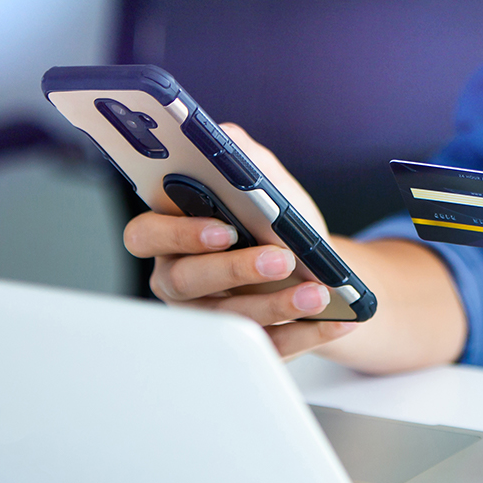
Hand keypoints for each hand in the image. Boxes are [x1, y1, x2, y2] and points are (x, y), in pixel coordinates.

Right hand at [122, 123, 356, 356]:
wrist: (310, 263)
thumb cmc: (272, 220)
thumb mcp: (264, 183)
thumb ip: (241, 157)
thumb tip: (225, 136)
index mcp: (169, 233)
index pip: (146, 234)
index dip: (177, 233)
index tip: (221, 229)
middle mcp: (178, 277)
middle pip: (188, 279)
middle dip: (236, 268)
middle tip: (281, 258)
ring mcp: (208, 315)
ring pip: (231, 317)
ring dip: (278, 305)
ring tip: (318, 293)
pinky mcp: (244, 342)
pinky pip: (269, 346)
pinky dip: (307, 334)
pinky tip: (337, 320)